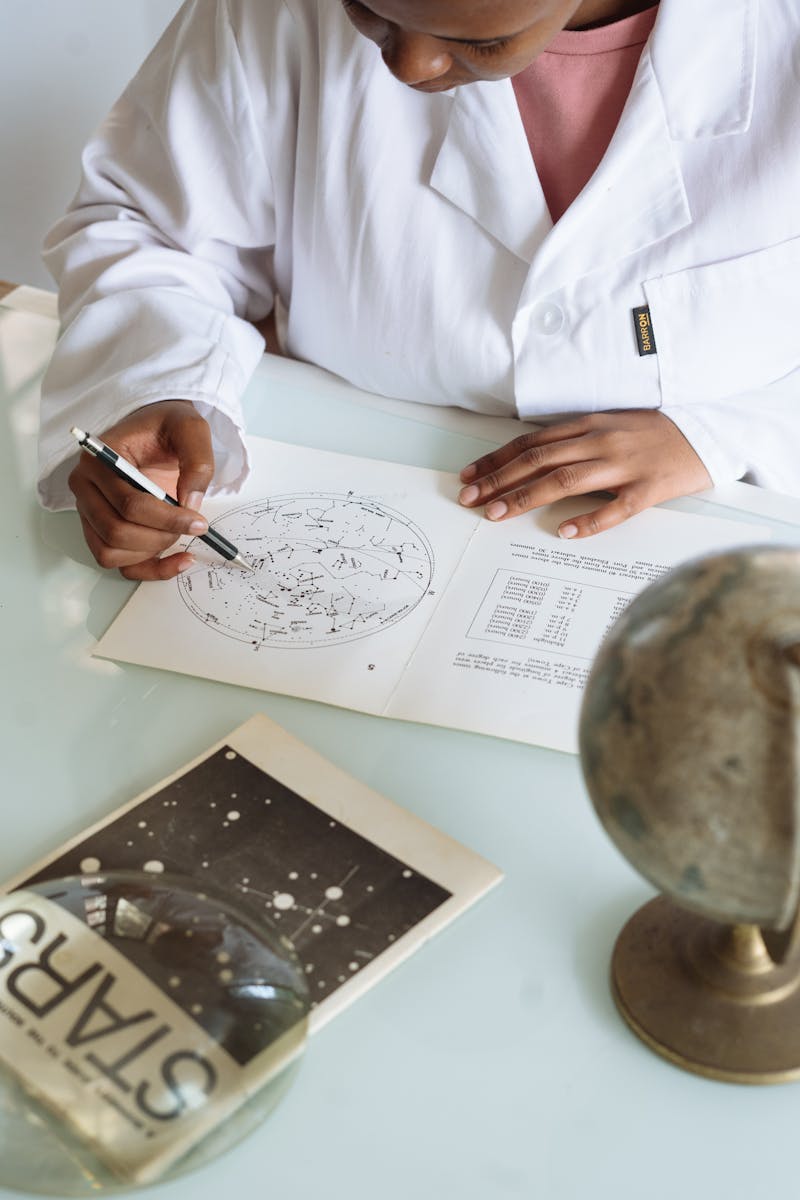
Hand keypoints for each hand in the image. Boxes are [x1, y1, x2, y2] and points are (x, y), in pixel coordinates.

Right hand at [68, 400, 214, 579]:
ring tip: (179, 533)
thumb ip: (197, 460)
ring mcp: (90, 512)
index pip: (127, 504)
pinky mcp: (102, 530)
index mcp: (99, 460)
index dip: (167, 519)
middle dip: (161, 536)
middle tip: (192, 526)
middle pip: (116, 532)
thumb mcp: (190, 429)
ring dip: (152, 552)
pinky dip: (149, 569)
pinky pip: (118, 564)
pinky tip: (178, 559)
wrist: (159, 430)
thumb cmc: (167, 427)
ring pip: (111, 552)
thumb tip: (190, 503)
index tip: (199, 521)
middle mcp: (85, 488)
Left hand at [457, 410, 711, 537]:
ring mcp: (625, 464)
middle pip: (539, 460)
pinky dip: (589, 520)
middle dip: (499, 480)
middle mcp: (601, 441)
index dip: (497, 460)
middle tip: (469, 498)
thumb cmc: (652, 434)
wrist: (705, 433)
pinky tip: (565, 532)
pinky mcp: (649, 488)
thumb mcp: (609, 426)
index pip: (531, 443)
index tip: (469, 476)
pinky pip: (616, 507)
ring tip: (497, 514)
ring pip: (566, 480)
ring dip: (527, 497)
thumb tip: (529, 460)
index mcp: (589, 425)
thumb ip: (573, 440)